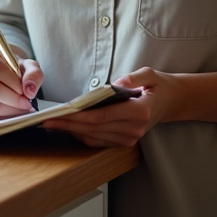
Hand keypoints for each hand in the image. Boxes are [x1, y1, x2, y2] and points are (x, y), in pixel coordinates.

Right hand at [0, 46, 42, 120]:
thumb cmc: (12, 69)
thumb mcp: (26, 65)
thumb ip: (33, 73)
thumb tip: (30, 90)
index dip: (12, 82)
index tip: (25, 90)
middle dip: (13, 99)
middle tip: (27, 102)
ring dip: (10, 110)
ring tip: (22, 107)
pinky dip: (4, 116)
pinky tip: (12, 111)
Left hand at [40, 68, 171, 147]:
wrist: (170, 102)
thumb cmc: (157, 86)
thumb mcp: (149, 74)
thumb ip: (134, 78)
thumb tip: (117, 83)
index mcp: (139, 111)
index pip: (102, 116)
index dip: (79, 116)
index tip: (60, 113)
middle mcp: (134, 129)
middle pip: (94, 129)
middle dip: (68, 125)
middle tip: (47, 120)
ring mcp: (130, 138)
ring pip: (94, 138)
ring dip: (71, 132)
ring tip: (52, 124)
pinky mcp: (125, 142)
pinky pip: (98, 141)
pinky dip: (81, 135)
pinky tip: (68, 128)